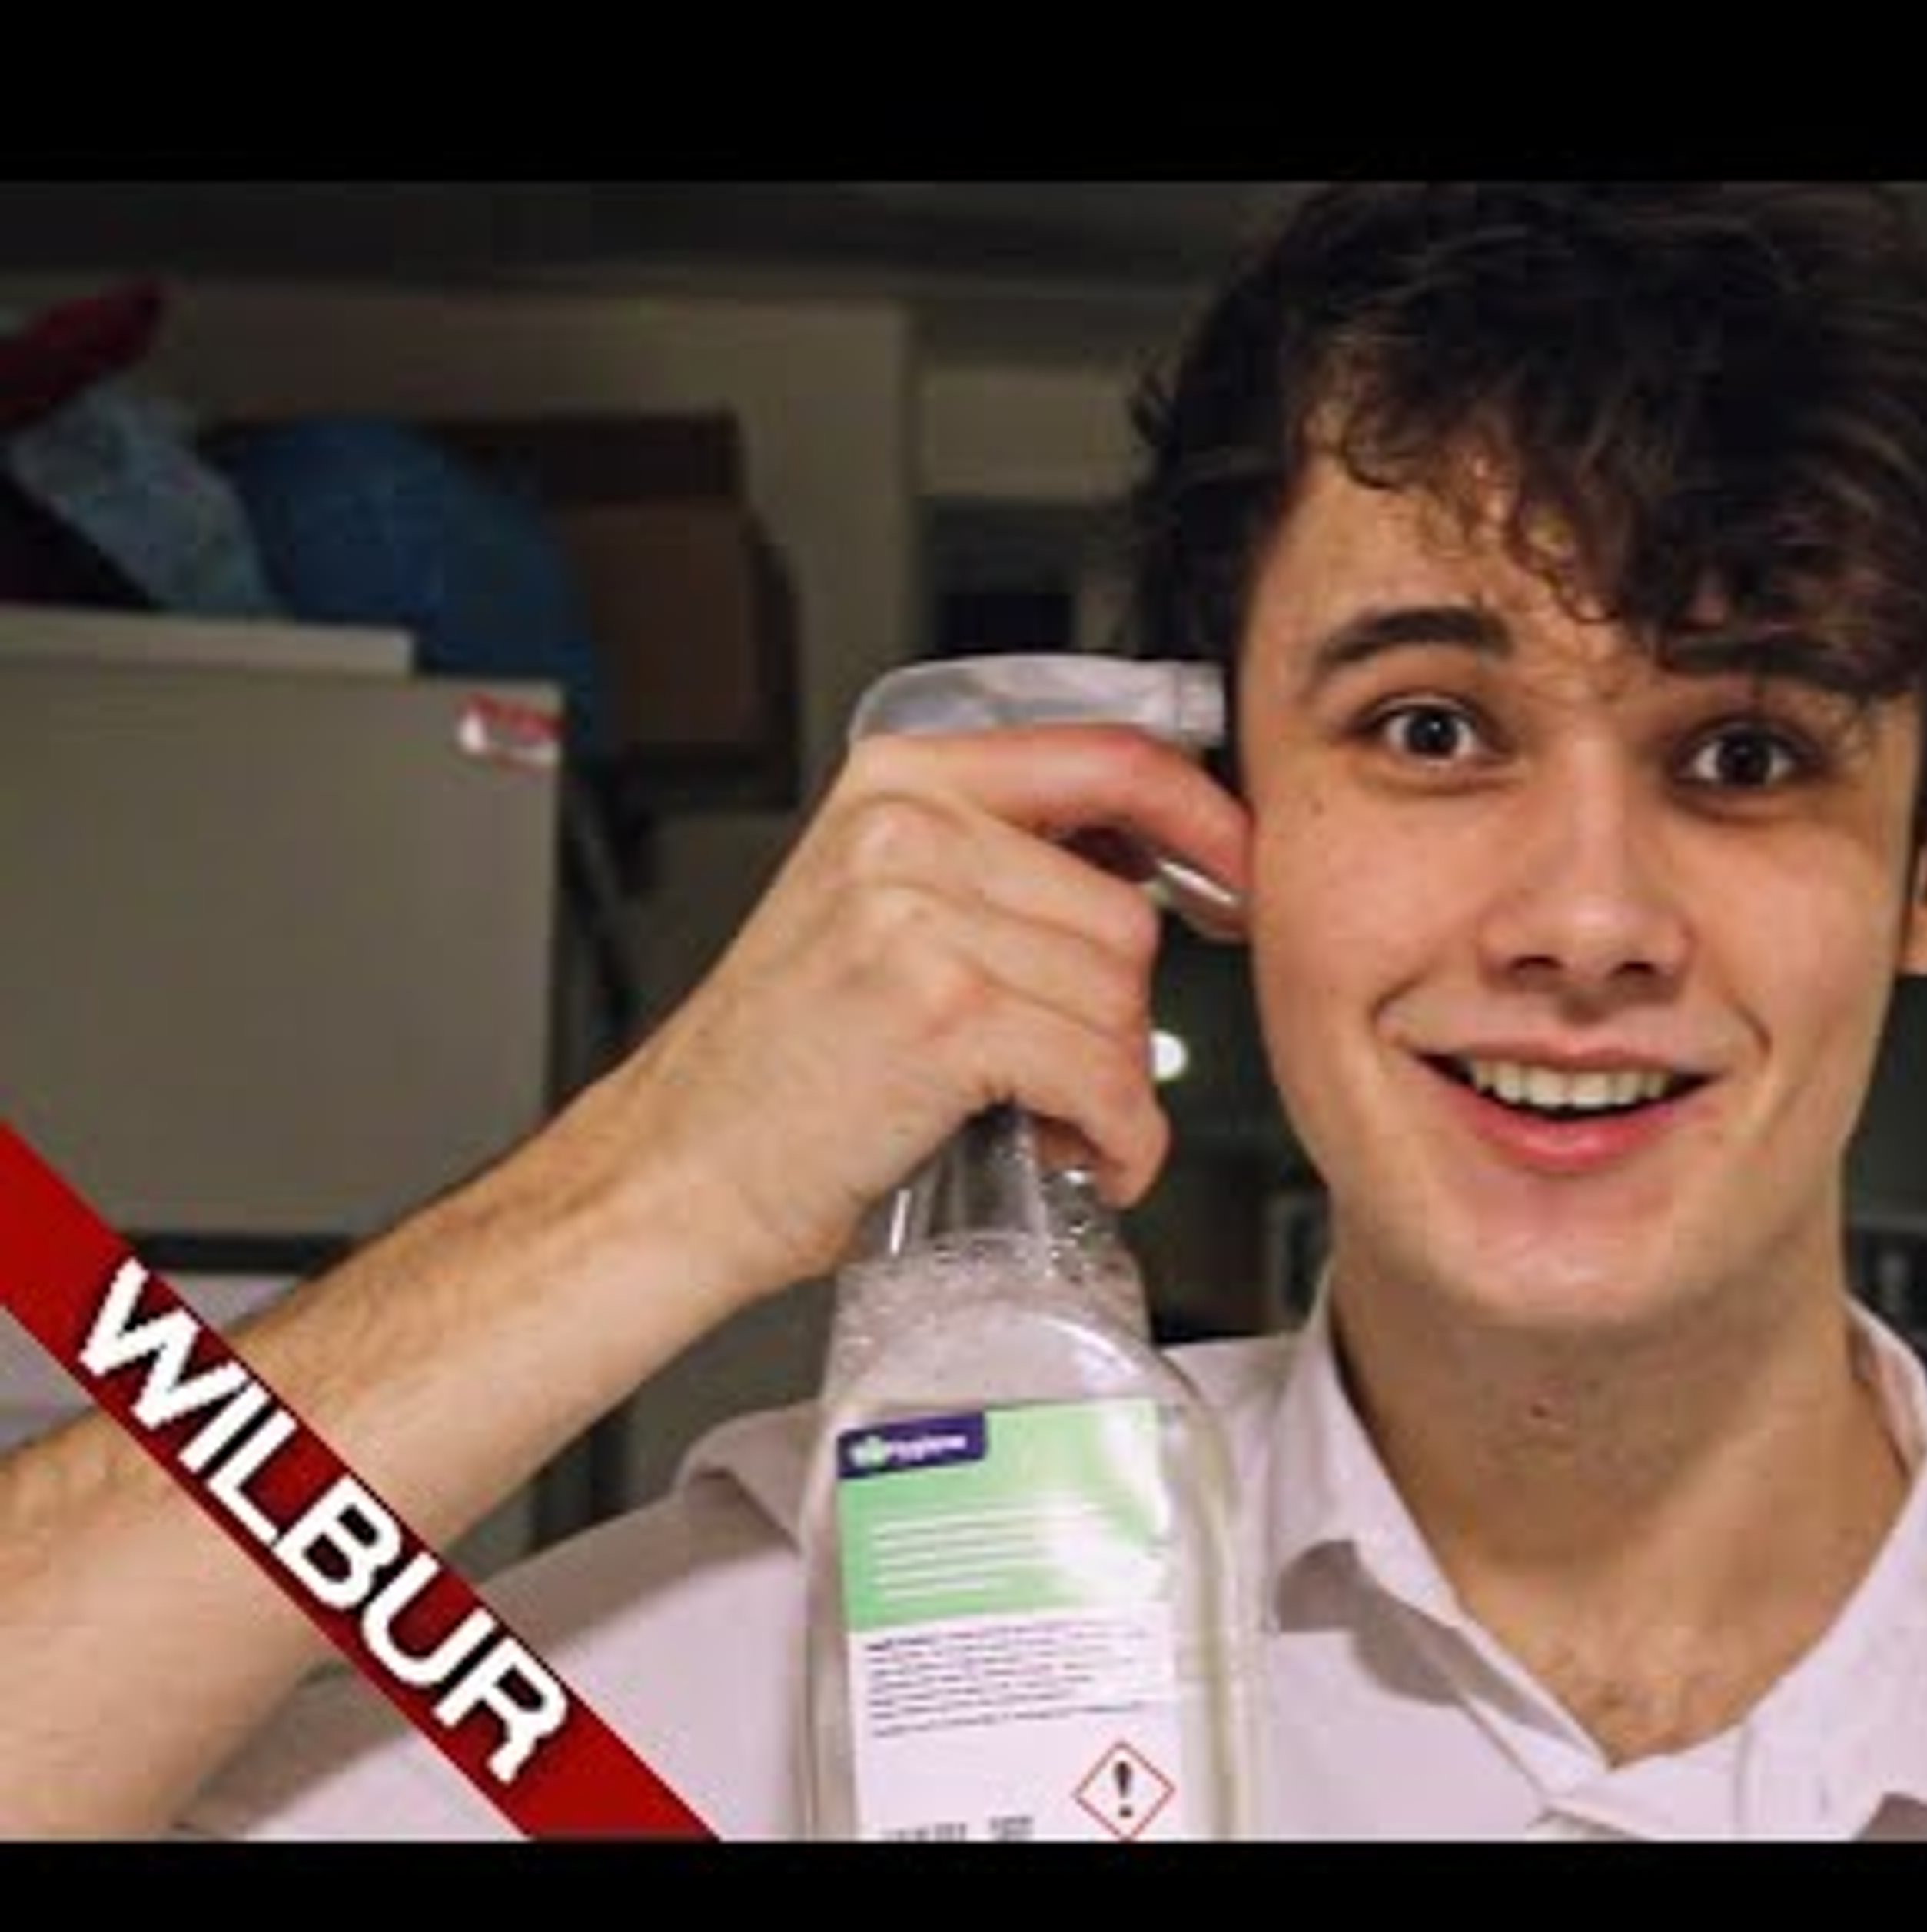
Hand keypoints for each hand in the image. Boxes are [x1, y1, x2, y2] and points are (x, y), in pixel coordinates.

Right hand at [587, 722, 1251, 1303]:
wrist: (680, 1172)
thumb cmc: (785, 1068)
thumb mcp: (878, 912)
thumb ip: (1001, 864)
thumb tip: (1156, 864)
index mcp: (902, 781)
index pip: (1112, 759)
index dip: (1205, 823)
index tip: (1241, 879)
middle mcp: (909, 829)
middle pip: (1128, 913)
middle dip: (1116, 1016)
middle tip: (1055, 1071)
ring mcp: (921, 914)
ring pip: (1124, 1000)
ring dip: (1110, 1085)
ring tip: (1037, 1116)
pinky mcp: (944, 1010)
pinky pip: (1105, 1075)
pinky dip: (1114, 1137)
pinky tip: (1068, 1154)